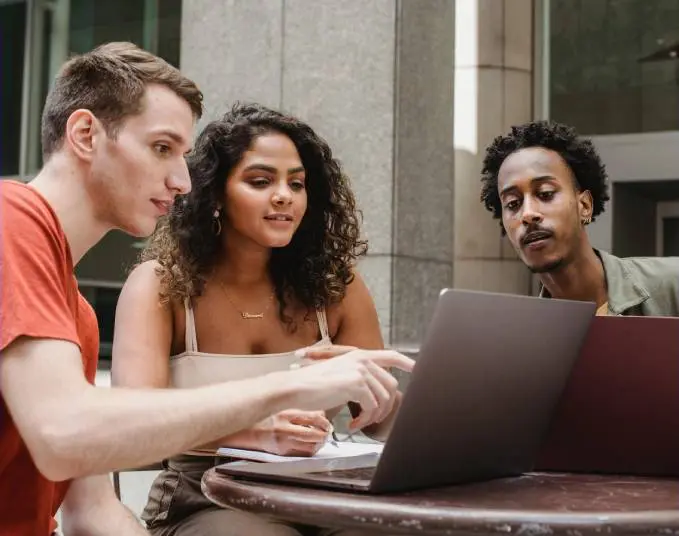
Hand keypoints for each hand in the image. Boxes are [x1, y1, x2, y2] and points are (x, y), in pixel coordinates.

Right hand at [253, 409, 331, 456]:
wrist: (247, 431)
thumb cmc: (265, 418)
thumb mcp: (283, 408)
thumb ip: (301, 411)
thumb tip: (320, 414)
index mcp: (286, 413)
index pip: (314, 418)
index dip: (325, 422)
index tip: (327, 423)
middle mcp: (285, 428)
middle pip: (314, 434)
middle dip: (325, 435)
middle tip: (328, 432)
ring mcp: (283, 442)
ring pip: (310, 447)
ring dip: (319, 444)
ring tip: (321, 440)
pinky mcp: (281, 452)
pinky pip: (302, 454)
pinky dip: (310, 450)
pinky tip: (311, 446)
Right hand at [282, 349, 413, 430]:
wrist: (296, 387)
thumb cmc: (312, 385)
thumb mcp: (339, 376)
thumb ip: (359, 379)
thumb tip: (376, 394)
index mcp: (358, 356)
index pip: (390, 355)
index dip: (406, 362)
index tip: (416, 369)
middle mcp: (362, 360)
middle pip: (391, 385)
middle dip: (385, 406)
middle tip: (371, 419)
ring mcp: (361, 370)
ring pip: (384, 399)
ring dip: (373, 416)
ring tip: (359, 423)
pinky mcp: (357, 383)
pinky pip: (372, 407)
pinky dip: (364, 420)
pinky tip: (352, 423)